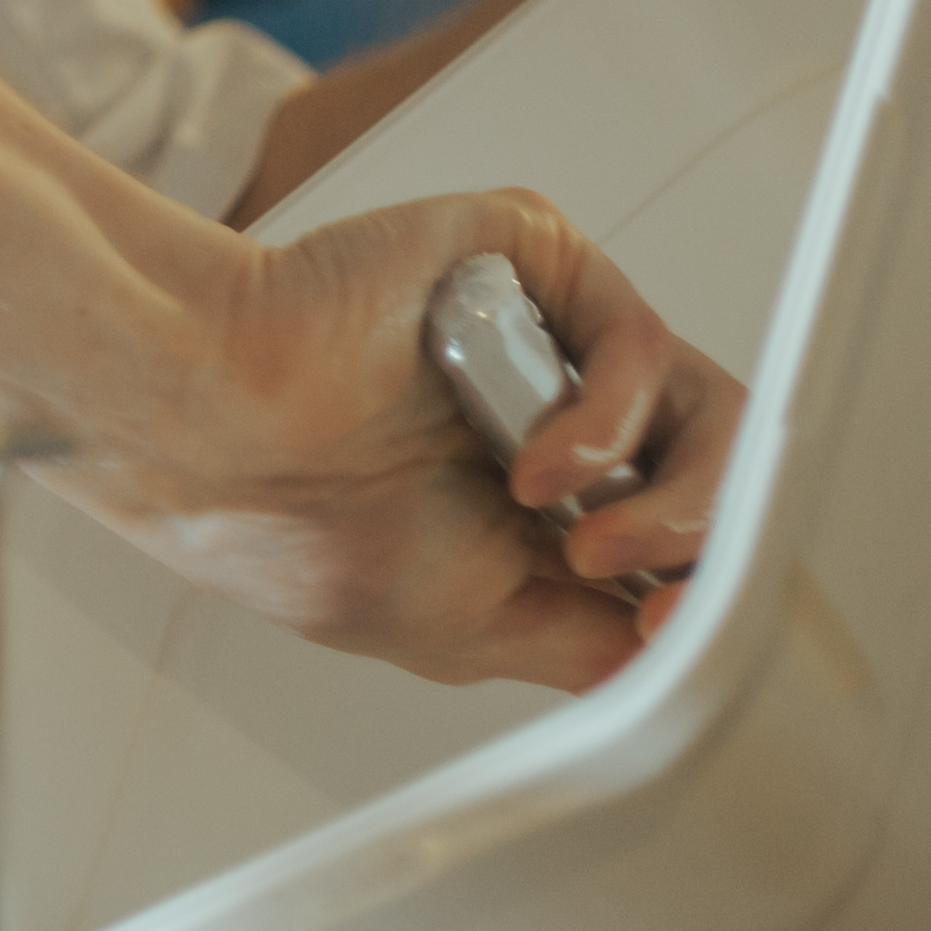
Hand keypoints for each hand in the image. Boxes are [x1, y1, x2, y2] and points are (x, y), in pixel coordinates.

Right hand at [49, 189, 731, 691]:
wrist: (214, 431)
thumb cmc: (300, 522)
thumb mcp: (480, 629)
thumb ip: (594, 641)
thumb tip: (689, 665)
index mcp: (547, 506)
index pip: (684, 538)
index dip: (706, 588)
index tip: (674, 633)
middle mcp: (562, 416)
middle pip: (716, 471)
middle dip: (700, 544)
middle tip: (632, 579)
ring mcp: (553, 340)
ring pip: (702, 407)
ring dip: (671, 494)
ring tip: (589, 536)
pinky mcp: (535, 264)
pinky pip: (639, 340)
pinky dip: (612, 419)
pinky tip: (542, 468)